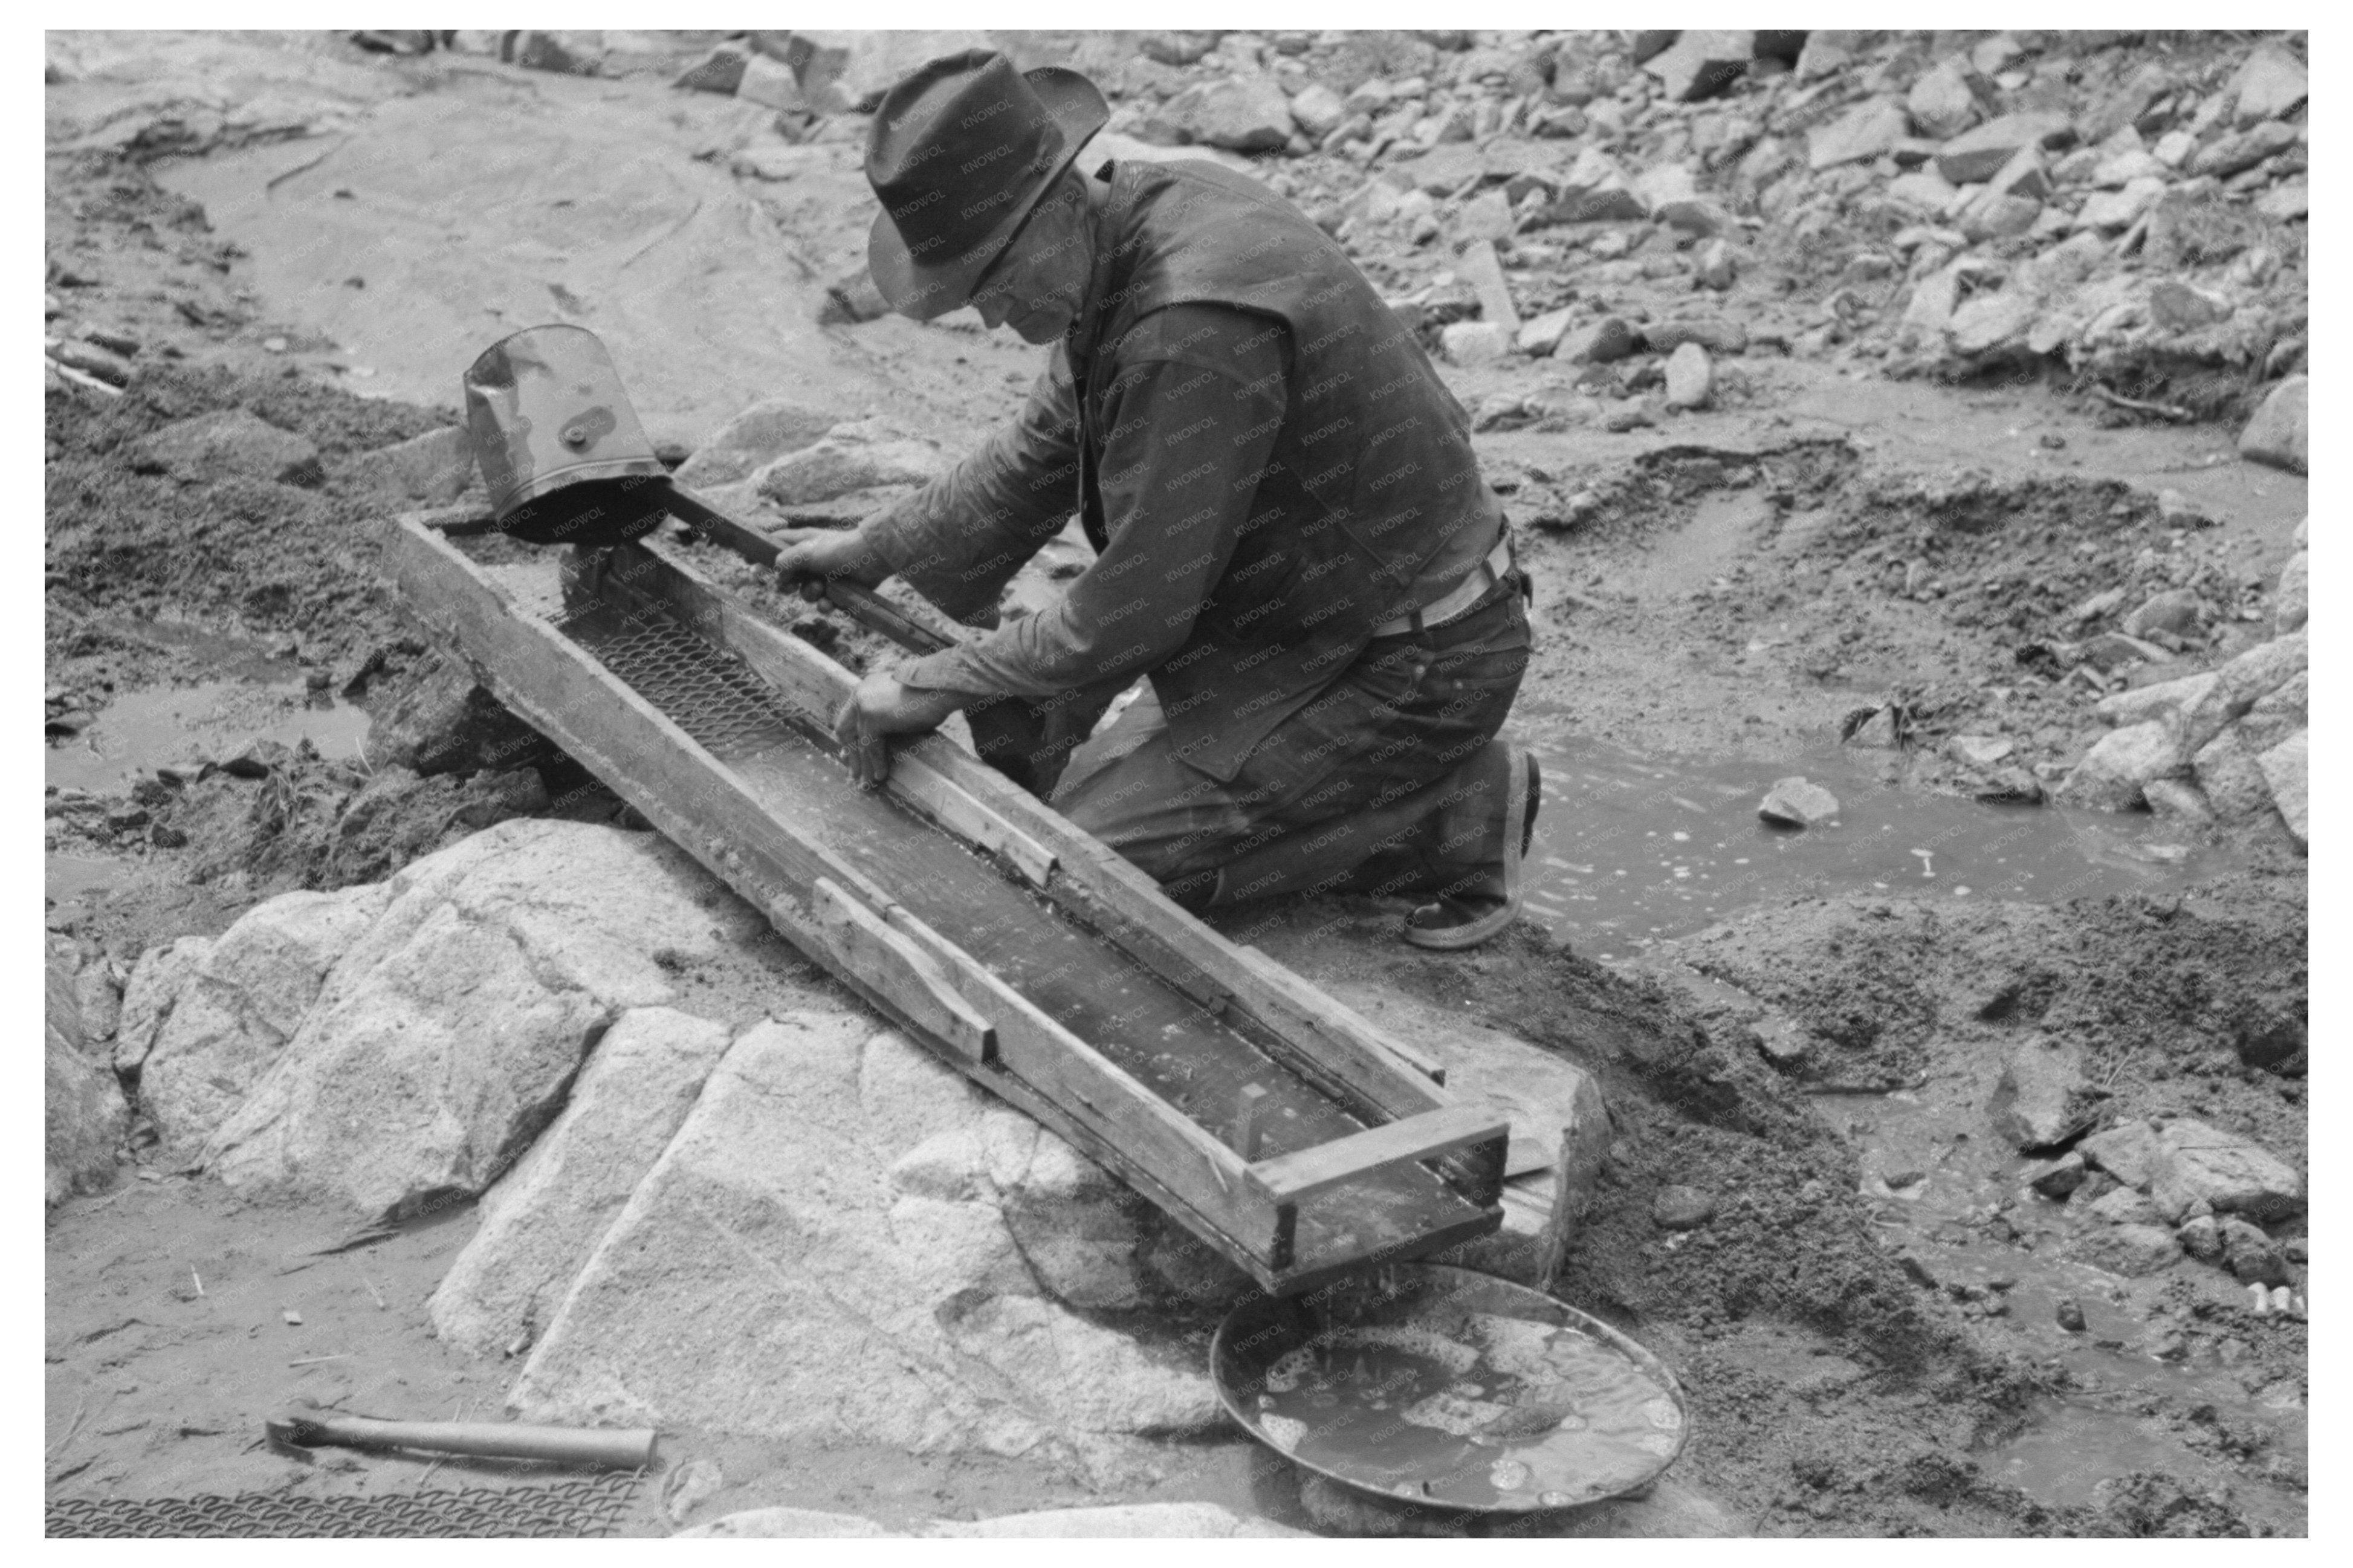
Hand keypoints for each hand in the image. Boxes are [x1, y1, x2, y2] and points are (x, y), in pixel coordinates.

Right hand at [773, 526, 887, 603]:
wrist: (872, 559)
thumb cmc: (838, 549)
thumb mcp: (806, 551)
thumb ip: (785, 559)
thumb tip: (776, 570)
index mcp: (802, 543)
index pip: (776, 545)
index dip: (763, 554)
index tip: (750, 564)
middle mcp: (812, 559)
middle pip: (788, 577)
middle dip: (788, 585)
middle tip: (789, 586)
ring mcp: (825, 575)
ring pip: (806, 593)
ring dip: (810, 594)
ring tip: (820, 588)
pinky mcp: (838, 590)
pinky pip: (824, 603)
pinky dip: (825, 605)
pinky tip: (829, 602)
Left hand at [833, 670, 965, 788]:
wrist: (941, 687)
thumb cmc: (932, 695)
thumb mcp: (902, 703)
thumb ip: (888, 714)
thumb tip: (883, 737)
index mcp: (867, 687)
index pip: (849, 716)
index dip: (849, 738)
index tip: (848, 754)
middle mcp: (861, 693)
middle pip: (845, 729)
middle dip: (851, 754)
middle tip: (854, 774)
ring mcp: (864, 705)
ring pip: (859, 741)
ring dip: (864, 764)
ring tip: (867, 783)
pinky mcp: (872, 717)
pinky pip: (871, 746)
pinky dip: (876, 762)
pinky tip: (881, 775)